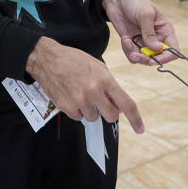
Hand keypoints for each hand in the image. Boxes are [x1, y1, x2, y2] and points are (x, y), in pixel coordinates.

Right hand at [26, 37, 144, 133]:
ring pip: (93, 117)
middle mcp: (94, 92)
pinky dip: (76, 110)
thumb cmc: (74, 60)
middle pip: (111, 116)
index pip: (126, 104)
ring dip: (90, 110)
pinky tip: (70, 96)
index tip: (140, 129)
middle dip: (108, 112)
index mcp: (105, 80)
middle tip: (99, 103)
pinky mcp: (67, 107)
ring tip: (80, 94)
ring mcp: (80, 101)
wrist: (47, 59)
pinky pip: (78, 117)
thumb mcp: (97, 66)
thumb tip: (118, 106)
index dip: (136, 119)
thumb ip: (110, 86)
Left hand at [102, 0, 178, 65]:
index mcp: (165, 30)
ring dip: (135, 55)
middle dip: (146, 58)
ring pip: (144, 58)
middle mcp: (157, 38)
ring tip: (127, 43)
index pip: (173, 49)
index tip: (153, 60)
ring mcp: (144, 41)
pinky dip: (127, 50)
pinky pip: (132, 54)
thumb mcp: (145, 15)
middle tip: (135, 55)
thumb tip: (157, 49)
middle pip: (157, 57)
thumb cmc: (135, 2)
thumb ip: (150, 33)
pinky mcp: (132, 42)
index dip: (166, 57)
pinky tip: (124, 39)